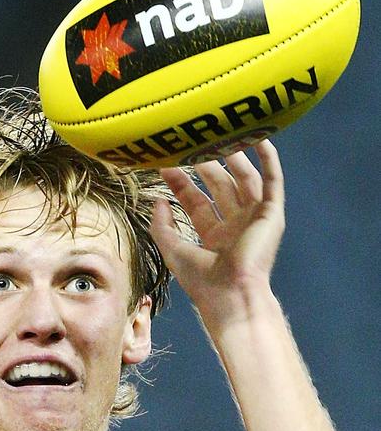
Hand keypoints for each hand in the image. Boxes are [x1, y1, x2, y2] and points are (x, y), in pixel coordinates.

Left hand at [150, 141, 284, 325]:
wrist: (231, 296)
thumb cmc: (203, 283)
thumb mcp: (173, 250)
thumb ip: (161, 225)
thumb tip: (158, 200)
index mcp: (214, 237)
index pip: (196, 202)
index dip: (181, 182)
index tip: (166, 163)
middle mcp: (235, 226)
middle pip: (219, 186)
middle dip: (204, 165)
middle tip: (189, 142)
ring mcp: (254, 220)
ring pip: (244, 180)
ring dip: (233, 158)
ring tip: (219, 134)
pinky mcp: (272, 216)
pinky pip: (273, 182)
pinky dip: (268, 161)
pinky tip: (259, 139)